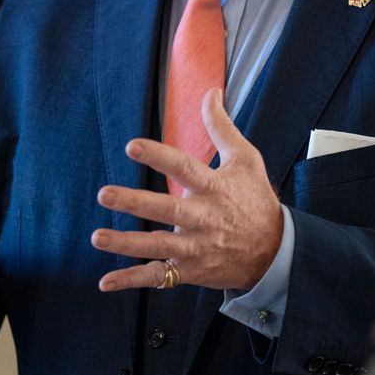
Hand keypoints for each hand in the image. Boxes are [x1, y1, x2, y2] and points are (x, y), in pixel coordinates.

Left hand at [90, 88, 282, 290]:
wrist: (276, 252)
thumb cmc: (256, 199)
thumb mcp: (245, 159)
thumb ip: (221, 127)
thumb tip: (209, 92)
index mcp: (215, 188)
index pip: (185, 169)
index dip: (159, 157)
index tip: (131, 146)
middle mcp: (204, 219)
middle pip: (167, 210)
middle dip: (135, 203)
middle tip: (104, 193)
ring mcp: (197, 248)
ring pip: (158, 247)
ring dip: (126, 244)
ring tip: (97, 237)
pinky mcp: (191, 271)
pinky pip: (158, 277)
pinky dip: (131, 280)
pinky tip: (105, 281)